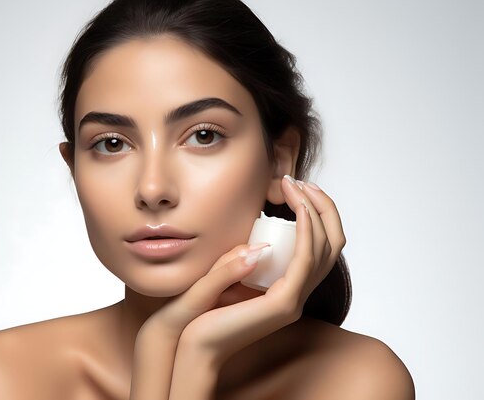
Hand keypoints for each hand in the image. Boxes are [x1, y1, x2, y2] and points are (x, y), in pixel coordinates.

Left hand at [150, 175, 345, 365]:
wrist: (194, 344)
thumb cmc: (204, 311)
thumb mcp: (222, 275)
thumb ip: (239, 259)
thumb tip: (260, 245)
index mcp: (287, 287)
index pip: (319, 246)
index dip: (316, 214)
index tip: (298, 187)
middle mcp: (297, 293)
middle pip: (332, 244)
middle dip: (324, 207)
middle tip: (304, 182)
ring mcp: (294, 299)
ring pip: (325, 248)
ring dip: (315, 211)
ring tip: (297, 186)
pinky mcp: (284, 303)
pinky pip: (305, 260)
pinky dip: (307, 231)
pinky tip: (298, 208)